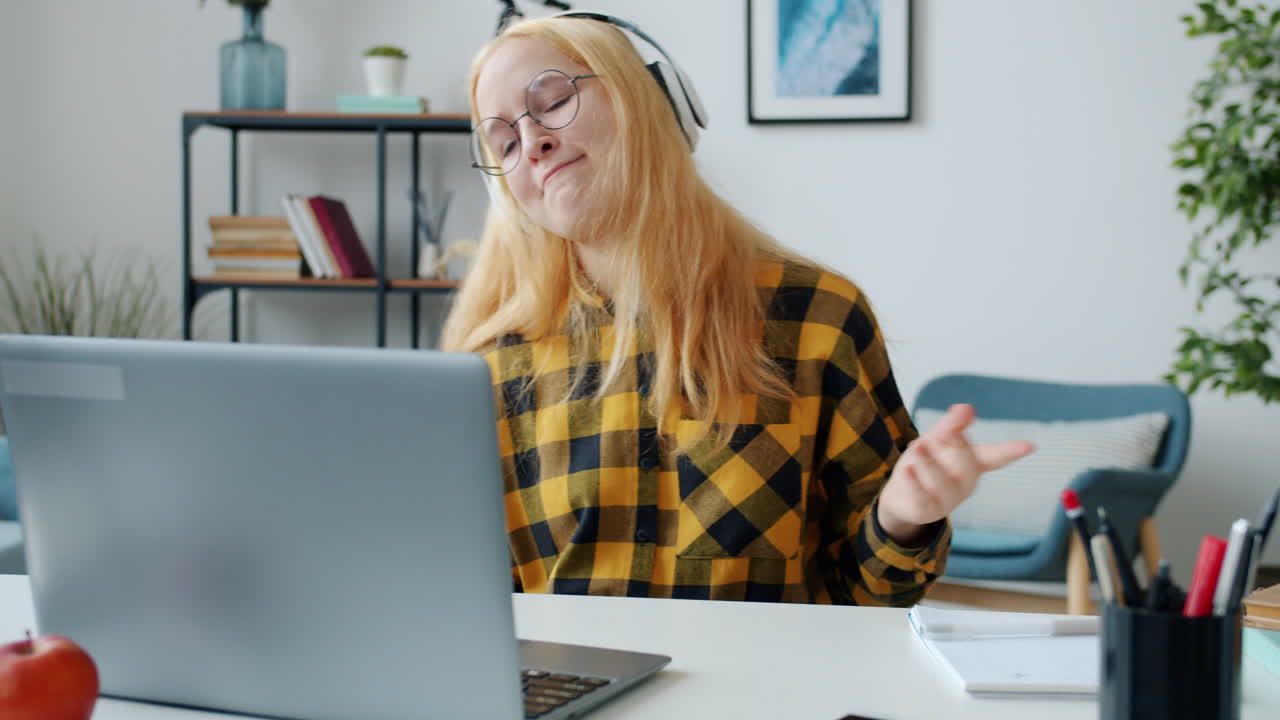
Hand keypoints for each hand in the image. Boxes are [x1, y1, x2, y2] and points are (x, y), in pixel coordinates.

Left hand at [877, 404, 1033, 545]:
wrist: (900, 498)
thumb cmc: (924, 464)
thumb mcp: (937, 440)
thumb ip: (951, 425)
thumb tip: (966, 407)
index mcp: (972, 465)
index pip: (995, 457)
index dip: (1012, 451)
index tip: (1030, 445)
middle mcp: (964, 484)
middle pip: (967, 464)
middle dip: (955, 447)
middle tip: (937, 435)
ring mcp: (947, 500)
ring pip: (943, 482)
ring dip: (929, 462)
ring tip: (917, 446)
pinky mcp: (927, 511)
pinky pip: (923, 498)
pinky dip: (915, 483)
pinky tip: (908, 470)